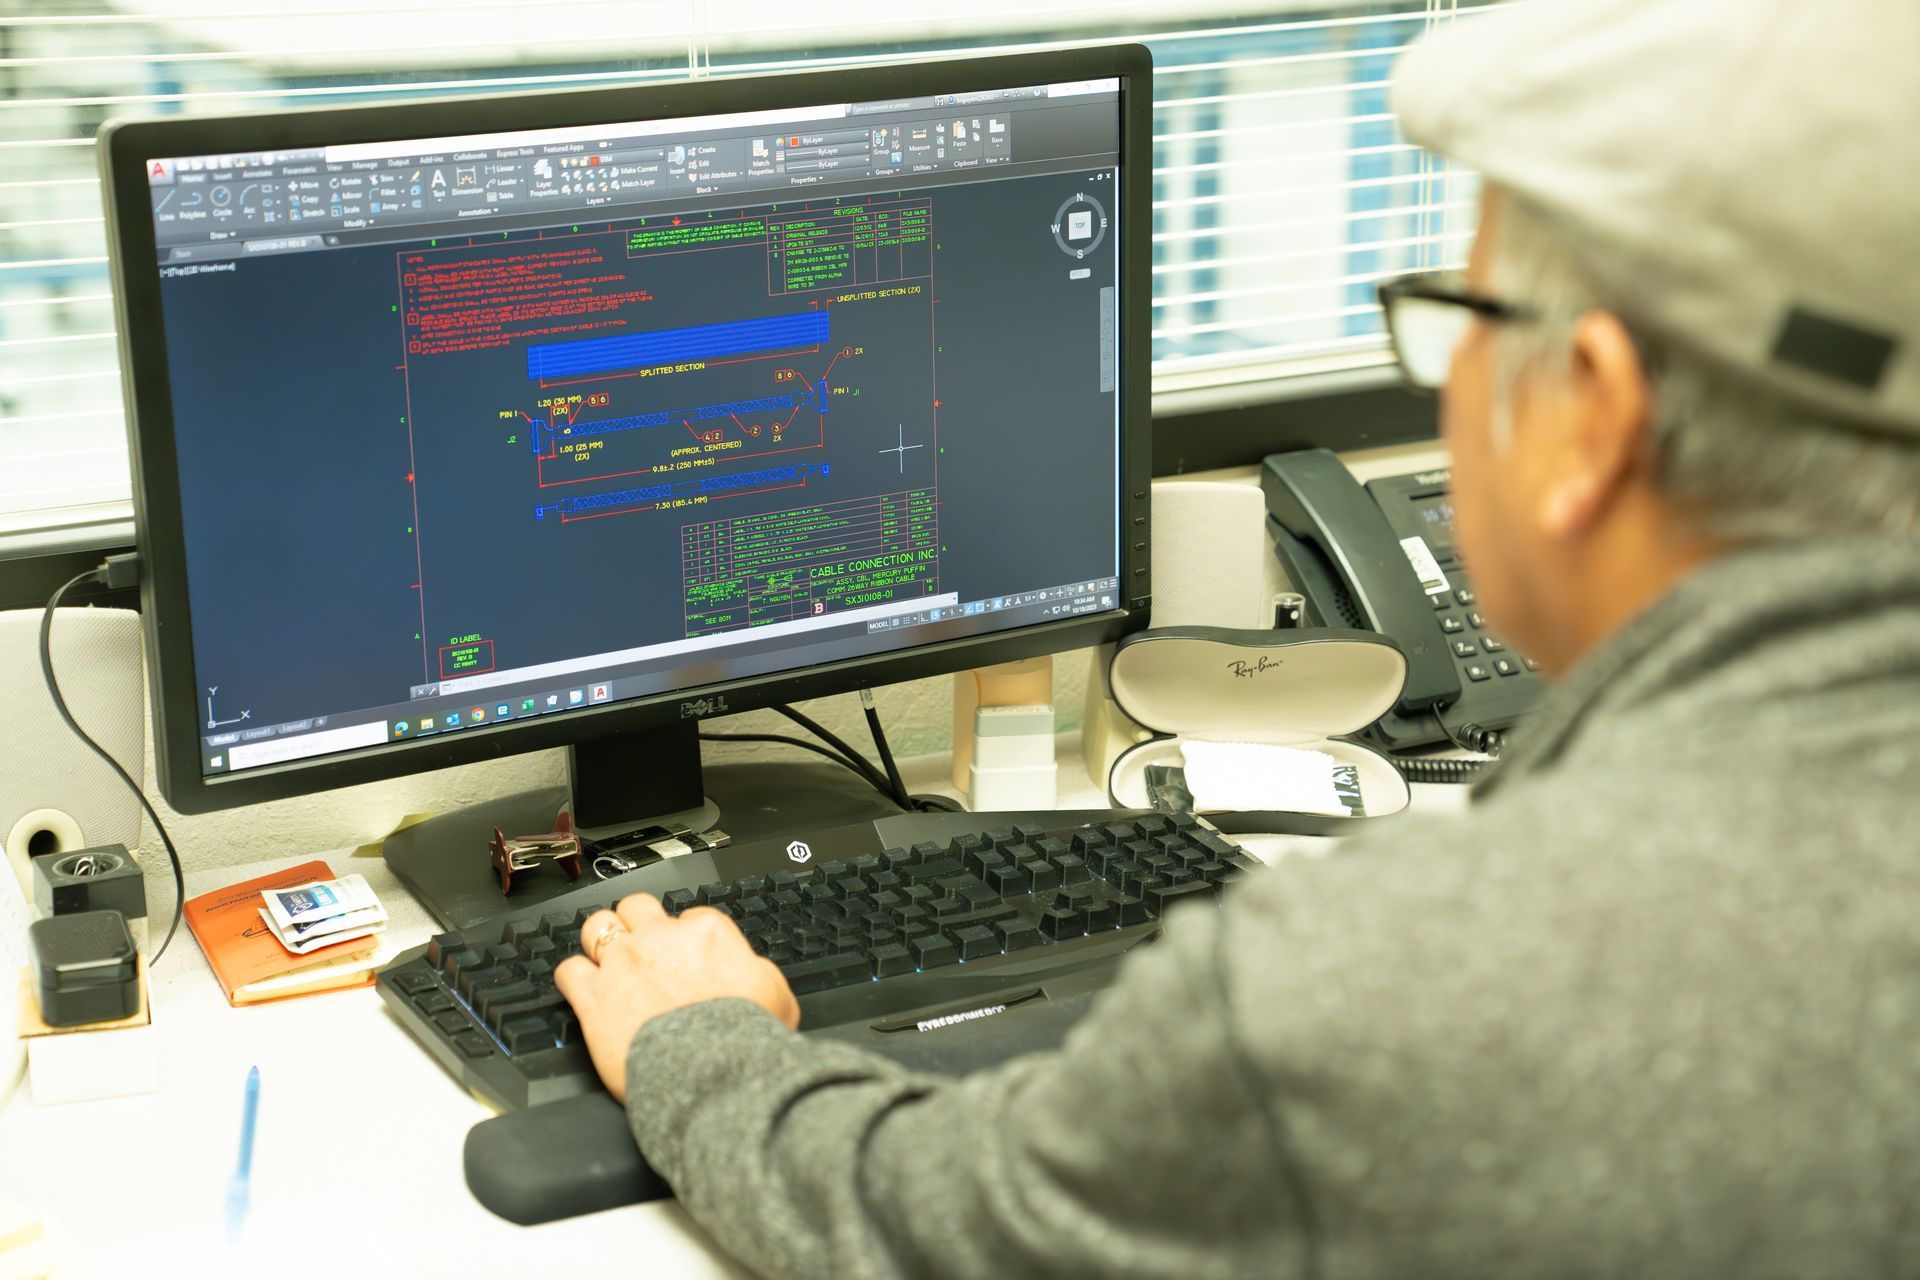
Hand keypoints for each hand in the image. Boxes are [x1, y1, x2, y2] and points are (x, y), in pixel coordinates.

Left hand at [554, 894, 799, 1101]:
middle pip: (636, 906)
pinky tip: (583, 991)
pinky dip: (574, 979)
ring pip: (596, 926)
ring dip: (600, 941)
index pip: (690, 916)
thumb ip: (757, 972)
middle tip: (640, 945)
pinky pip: (569, 971)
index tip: (685, 955)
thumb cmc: (745, 1040)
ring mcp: (623, 965)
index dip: (685, 936)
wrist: (712, 1073)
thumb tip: (750, 971)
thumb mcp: (777, 996)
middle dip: (636, 922)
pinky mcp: (594, 998)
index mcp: (707, 934)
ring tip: (605, 959)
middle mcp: (661, 940)